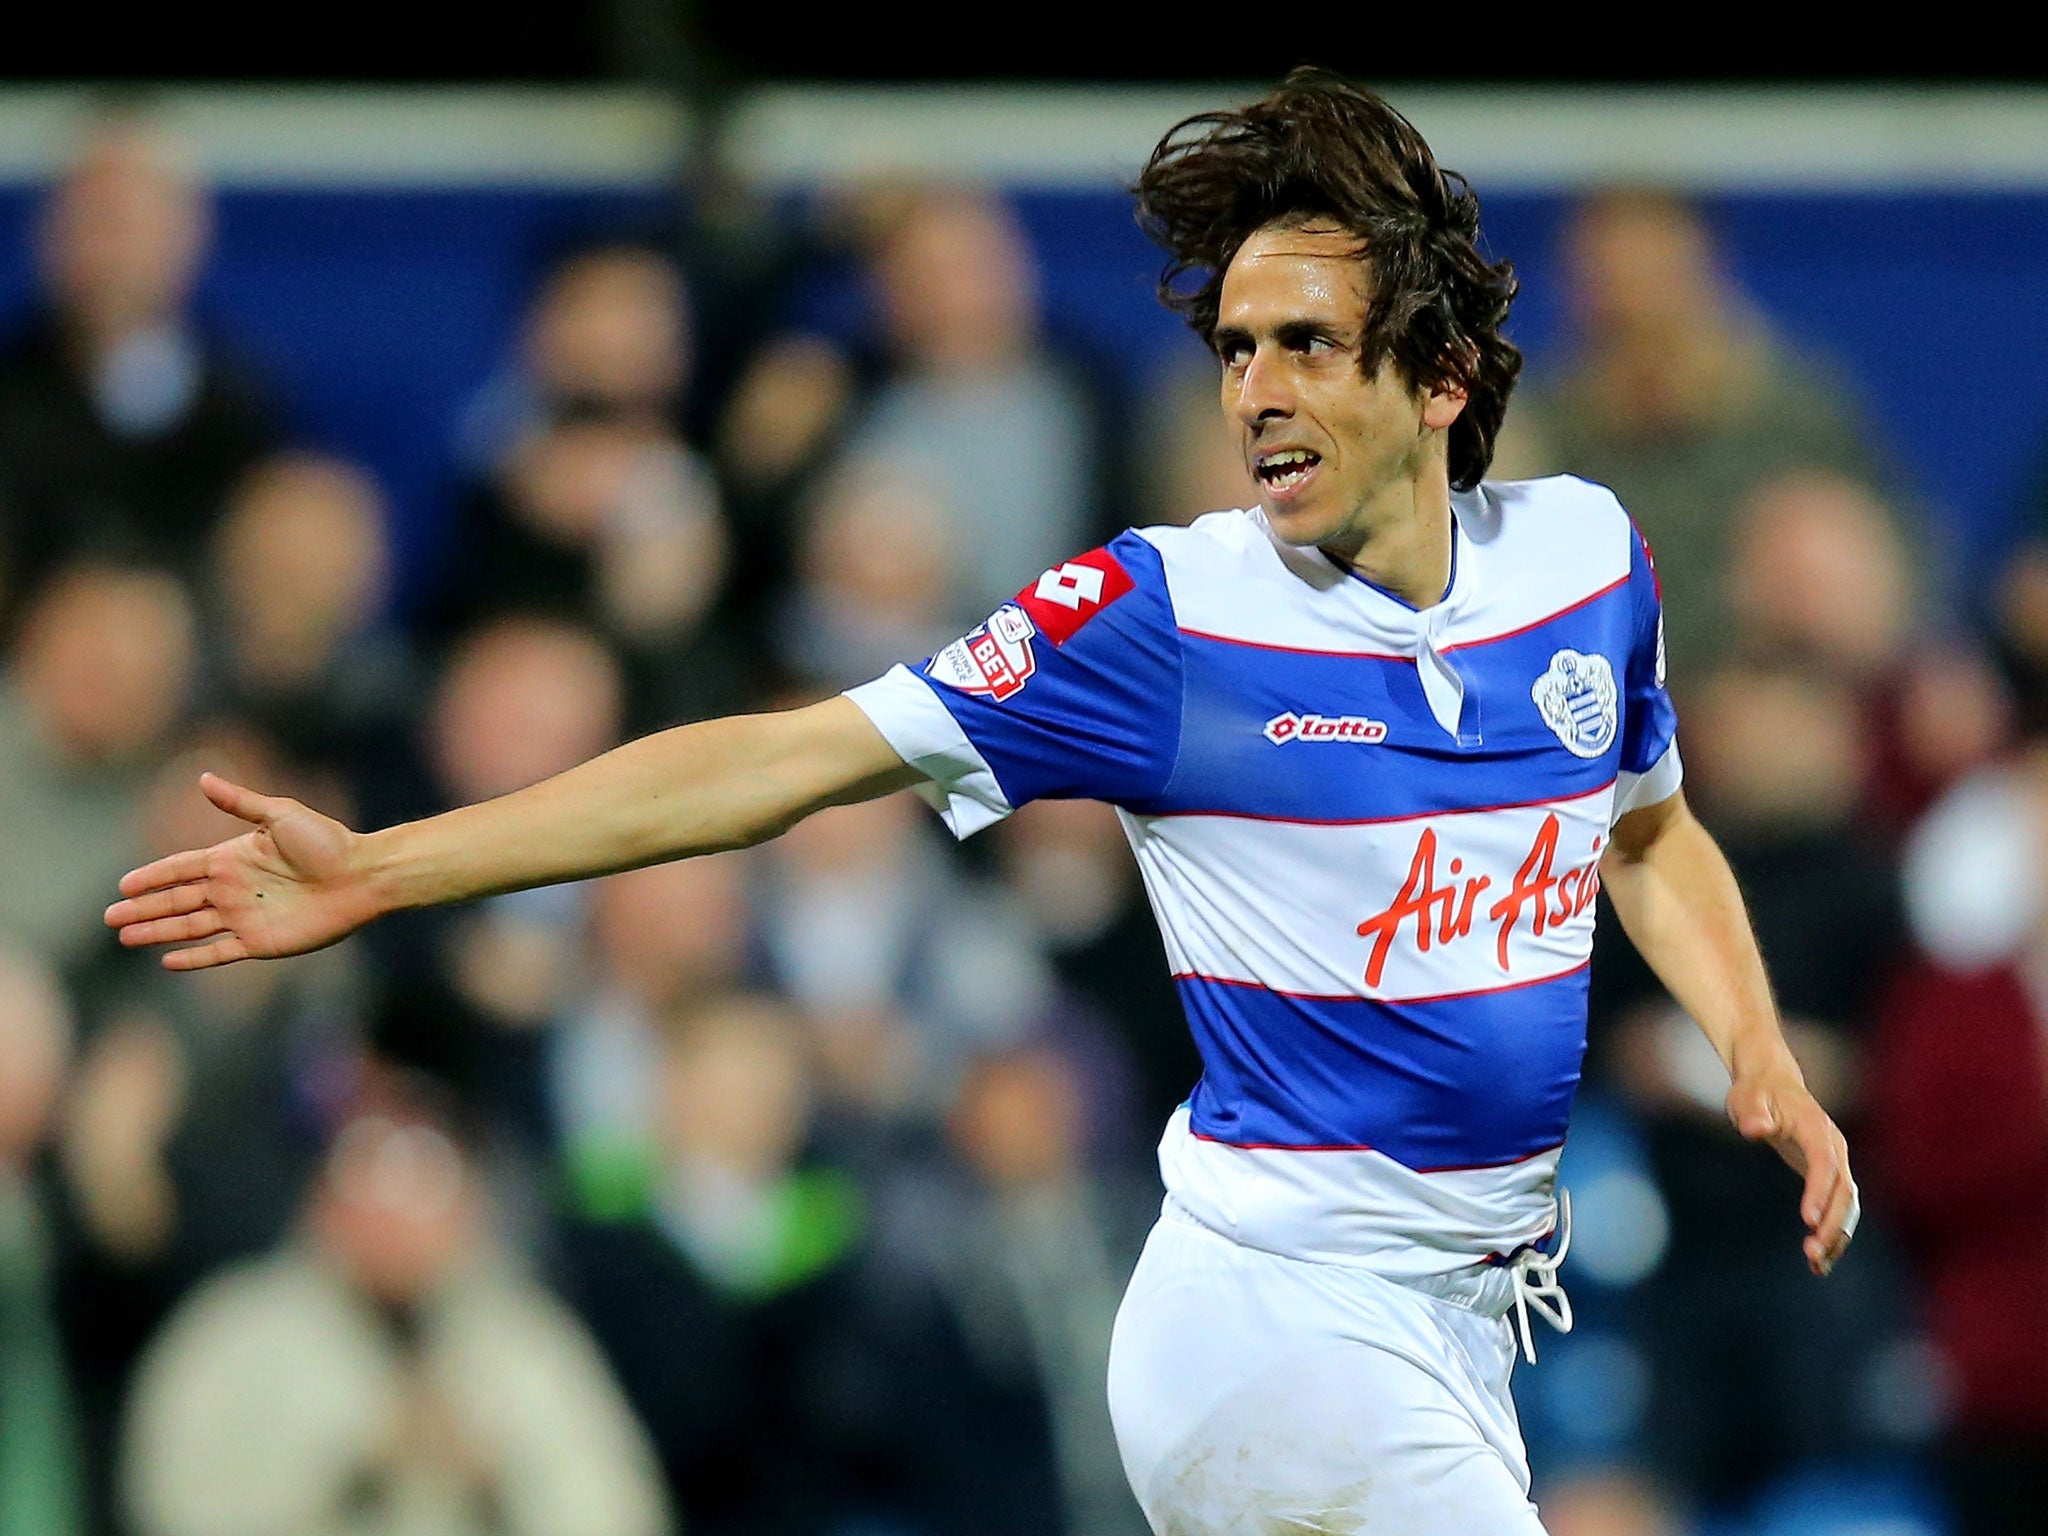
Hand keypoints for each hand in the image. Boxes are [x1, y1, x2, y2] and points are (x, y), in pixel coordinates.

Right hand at [104, 773, 381, 968]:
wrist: (362, 876)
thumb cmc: (327, 841)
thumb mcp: (280, 815)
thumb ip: (240, 802)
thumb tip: (202, 778)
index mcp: (232, 858)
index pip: (181, 869)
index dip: (152, 877)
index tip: (123, 884)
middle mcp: (233, 888)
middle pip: (177, 901)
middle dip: (144, 909)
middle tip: (110, 916)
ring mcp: (244, 917)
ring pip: (190, 927)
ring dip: (158, 932)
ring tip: (125, 937)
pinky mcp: (260, 942)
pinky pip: (219, 952)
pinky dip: (194, 958)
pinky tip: (168, 961)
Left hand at [1726, 1066, 1858, 1276]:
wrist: (1772, 1083)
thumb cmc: (1756, 1091)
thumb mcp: (1747, 1098)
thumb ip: (1753, 1113)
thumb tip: (1755, 1129)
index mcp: (1817, 1128)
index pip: (1824, 1164)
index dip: (1819, 1191)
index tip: (1807, 1220)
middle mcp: (1835, 1148)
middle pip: (1843, 1192)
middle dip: (1831, 1224)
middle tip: (1811, 1254)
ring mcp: (1836, 1163)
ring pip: (1847, 1206)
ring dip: (1836, 1236)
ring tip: (1816, 1265)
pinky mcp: (1829, 1177)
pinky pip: (1839, 1209)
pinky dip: (1832, 1234)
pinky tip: (1818, 1261)